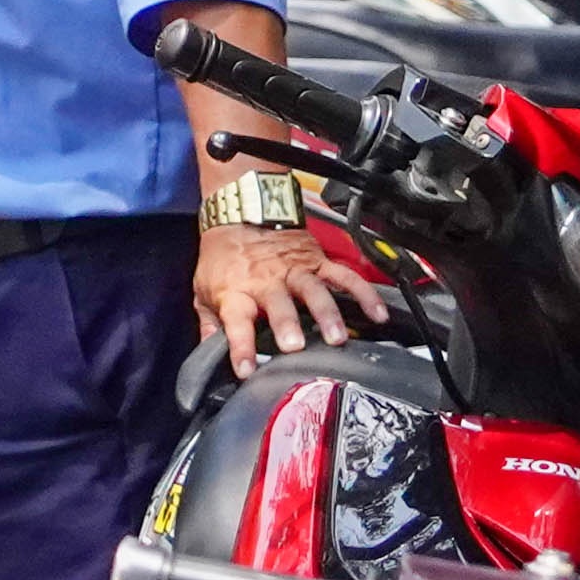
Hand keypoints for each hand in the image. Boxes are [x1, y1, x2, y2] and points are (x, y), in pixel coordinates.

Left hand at [194, 222, 395, 379]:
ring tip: (337, 337)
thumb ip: (209, 324)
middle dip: (288, 325)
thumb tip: (206, 356)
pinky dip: (363, 294)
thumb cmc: (224, 255)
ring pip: (314, 293)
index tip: (246, 369)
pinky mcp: (317, 262)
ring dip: (326, 314)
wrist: (242, 210)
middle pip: (280, 306)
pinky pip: (344, 278)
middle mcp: (268, 283)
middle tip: (295, 345)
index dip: (241, 347)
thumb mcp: (203, 289)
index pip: (237, 323)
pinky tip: (376, 313)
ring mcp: (296, 272)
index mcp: (237, 293)